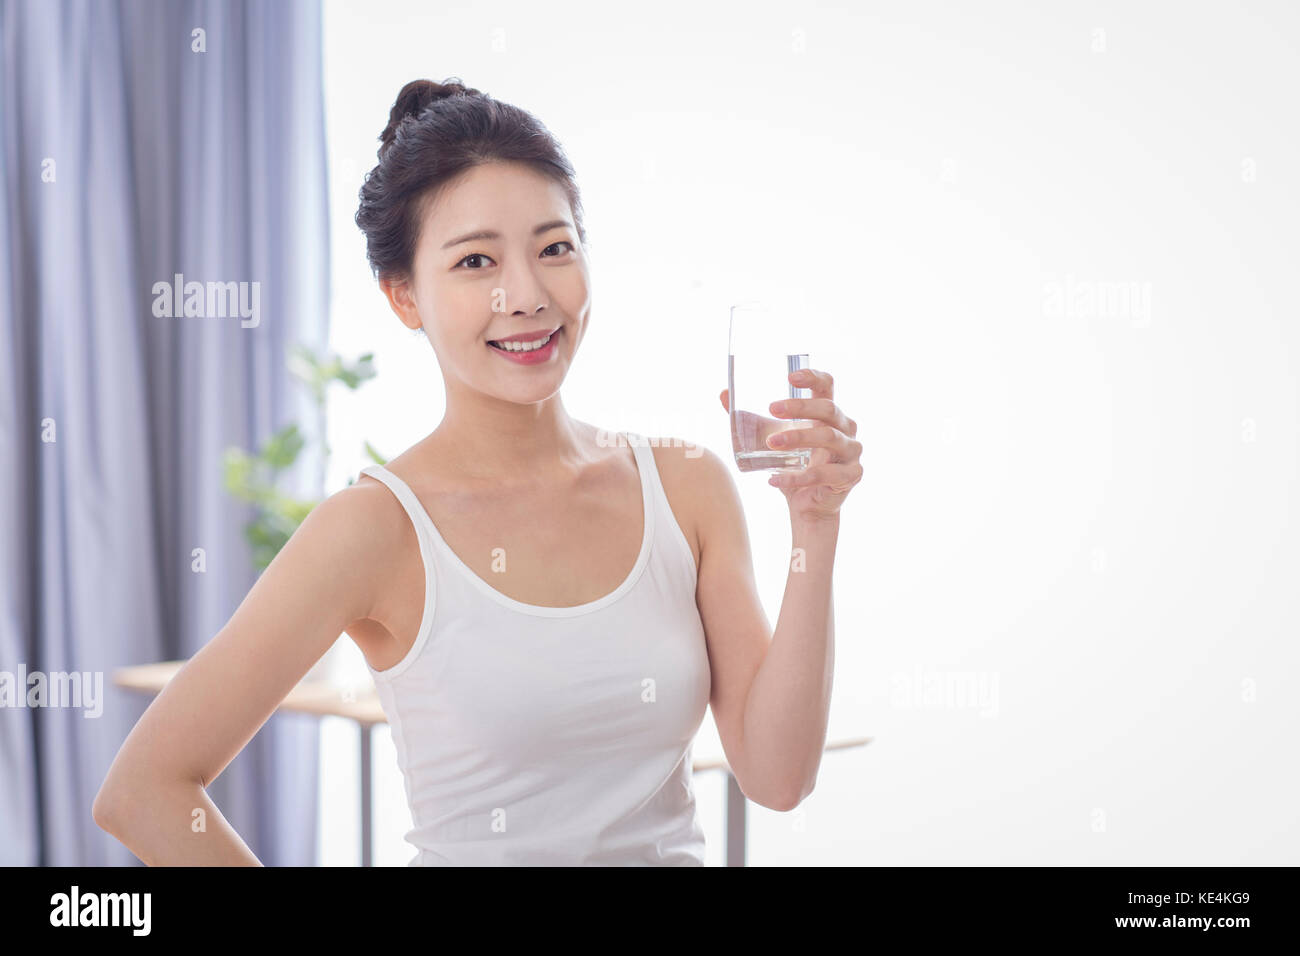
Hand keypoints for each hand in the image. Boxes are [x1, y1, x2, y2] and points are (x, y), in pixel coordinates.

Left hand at [719, 367, 861, 523]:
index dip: (813, 377)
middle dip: (800, 406)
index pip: (828, 386)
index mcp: (829, 414)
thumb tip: (723, 394)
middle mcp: (845, 429)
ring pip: (829, 437)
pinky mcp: (850, 476)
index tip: (791, 376)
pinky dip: (797, 477)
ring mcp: (851, 452)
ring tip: (771, 444)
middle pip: (828, 408)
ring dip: (798, 437)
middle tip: (772, 408)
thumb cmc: (792, 464)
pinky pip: (823, 474)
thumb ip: (749, 418)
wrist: (807, 505)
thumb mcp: (769, 437)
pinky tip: (773, 479)